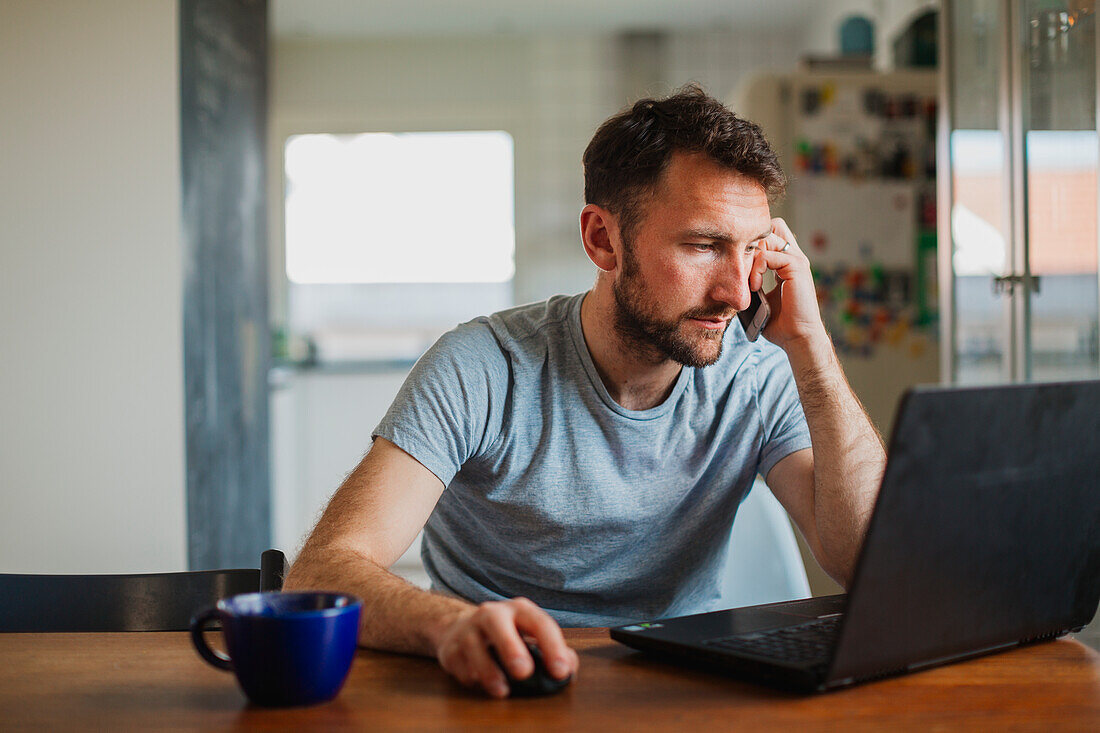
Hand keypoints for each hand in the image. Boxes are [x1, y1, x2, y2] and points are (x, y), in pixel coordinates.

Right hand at [434, 597, 579, 698]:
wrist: (461, 628)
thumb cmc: (507, 634)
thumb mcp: (531, 635)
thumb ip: (554, 649)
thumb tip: (569, 667)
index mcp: (520, 610)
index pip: (539, 623)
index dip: (553, 647)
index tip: (561, 671)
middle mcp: (492, 614)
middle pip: (498, 625)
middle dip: (511, 648)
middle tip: (524, 672)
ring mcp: (468, 629)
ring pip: (474, 647)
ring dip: (488, 671)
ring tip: (502, 690)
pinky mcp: (449, 648)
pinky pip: (459, 664)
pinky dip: (470, 677)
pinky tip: (479, 683)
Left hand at [749, 217, 826, 348]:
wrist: (797, 338)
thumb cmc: (779, 325)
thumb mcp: (760, 300)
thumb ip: (751, 285)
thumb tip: (729, 281)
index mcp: (787, 264)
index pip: (770, 235)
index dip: (753, 243)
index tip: (739, 264)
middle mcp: (794, 258)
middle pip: (771, 226)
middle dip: (752, 242)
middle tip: (742, 266)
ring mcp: (797, 261)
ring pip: (768, 237)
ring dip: (752, 256)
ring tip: (749, 279)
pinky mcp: (797, 267)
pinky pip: (769, 255)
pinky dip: (757, 269)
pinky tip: (755, 286)